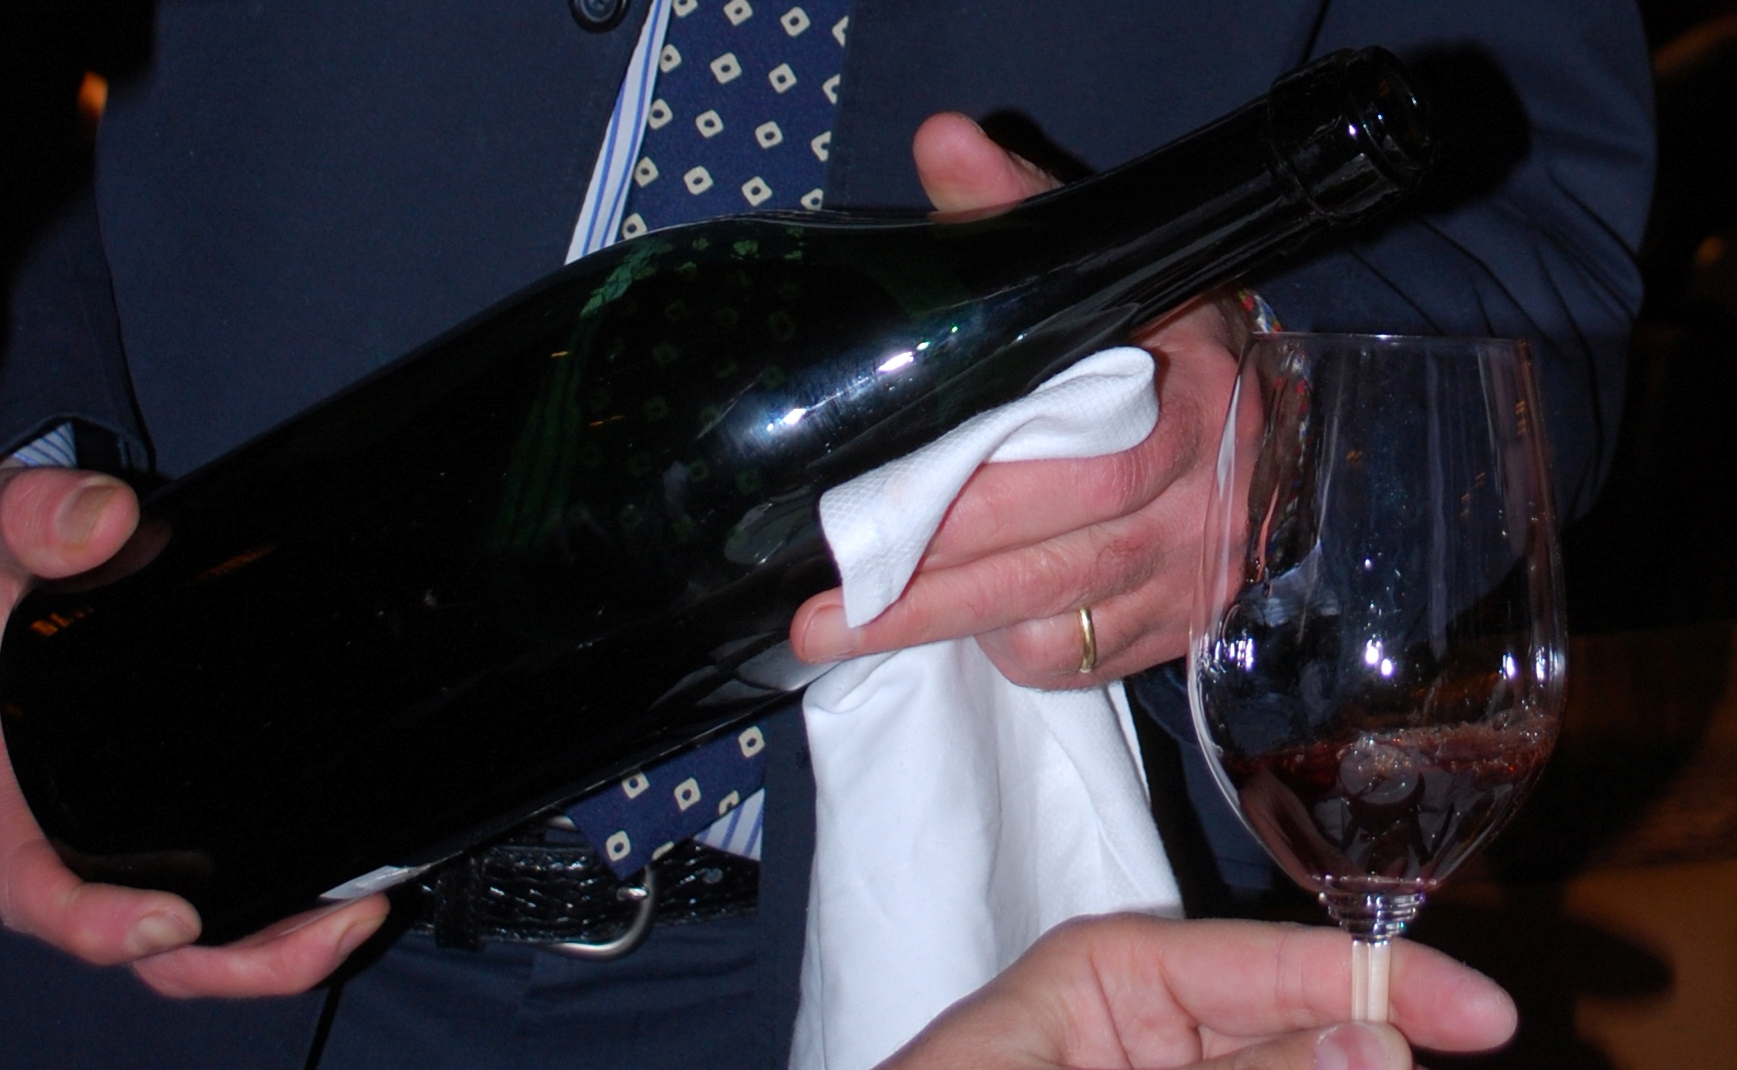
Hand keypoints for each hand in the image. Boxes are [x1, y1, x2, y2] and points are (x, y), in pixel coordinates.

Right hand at [0, 465, 387, 995]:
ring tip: (365, 907)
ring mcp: (118, 841)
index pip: (35, 891)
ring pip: (195, 933)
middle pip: (142, 944)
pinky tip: (351, 874)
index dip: (94, 922)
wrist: (9, 580)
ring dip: (279, 939)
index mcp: (0, 806)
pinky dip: (281, 895)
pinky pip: (221, 884)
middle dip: (243, 958)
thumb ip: (30, 519)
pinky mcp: (168, 823)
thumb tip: (102, 523)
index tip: (169, 922)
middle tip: (342, 921)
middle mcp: (57, 839)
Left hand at [790, 113, 1242, 686]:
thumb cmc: (1162, 345)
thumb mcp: (1105, 269)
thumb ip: (1021, 214)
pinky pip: (1079, 661)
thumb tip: (943, 142)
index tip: (878, 506)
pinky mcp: (1176, 630)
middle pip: (1060, 556)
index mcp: (1186, 397)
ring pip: (1060, 621)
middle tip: (826, 609)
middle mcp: (1198, 497)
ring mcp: (1190, 573)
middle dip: (932, 585)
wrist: (1270, 426)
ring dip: (951, 627)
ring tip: (849, 628)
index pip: (1086, 459)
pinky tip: (962, 625)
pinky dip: (1009, 649)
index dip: (978, 495)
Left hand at [877, 914, 1516, 1069]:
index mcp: (1116, 969)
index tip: (1487, 1014)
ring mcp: (1162, 1063)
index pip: (1274, 961)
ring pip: (1287, 1063)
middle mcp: (1150, 1019)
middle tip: (1454, 1043)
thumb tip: (1369, 1043)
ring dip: (1330, 1062)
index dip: (1385, 981)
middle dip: (1363, 1050)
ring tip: (1385, 1061)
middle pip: (1299, 1027)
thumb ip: (1228, 1068)